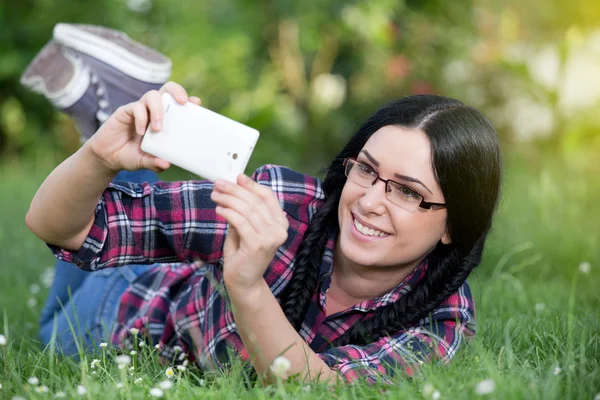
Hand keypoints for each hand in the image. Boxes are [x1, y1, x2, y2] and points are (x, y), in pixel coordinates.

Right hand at [86, 82, 201, 172]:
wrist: (108, 157)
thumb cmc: (132, 155)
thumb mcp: (146, 162)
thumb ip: (155, 162)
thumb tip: (166, 164)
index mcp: (165, 119)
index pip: (178, 104)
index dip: (188, 100)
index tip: (197, 103)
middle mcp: (154, 110)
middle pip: (167, 89)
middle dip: (177, 91)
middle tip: (182, 102)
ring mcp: (140, 109)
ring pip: (152, 95)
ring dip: (158, 110)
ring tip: (157, 128)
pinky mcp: (126, 111)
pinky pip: (136, 107)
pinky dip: (141, 118)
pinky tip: (141, 132)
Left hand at [210, 174, 288, 289]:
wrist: (243, 281)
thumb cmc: (243, 253)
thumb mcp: (245, 227)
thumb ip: (244, 209)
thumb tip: (235, 185)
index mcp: (281, 223)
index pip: (268, 197)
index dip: (252, 185)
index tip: (237, 177)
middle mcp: (280, 230)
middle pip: (255, 201)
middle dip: (235, 190)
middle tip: (218, 184)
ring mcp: (270, 238)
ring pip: (247, 210)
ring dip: (228, 199)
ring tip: (215, 195)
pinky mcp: (257, 245)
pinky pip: (240, 222)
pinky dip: (227, 213)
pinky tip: (218, 210)